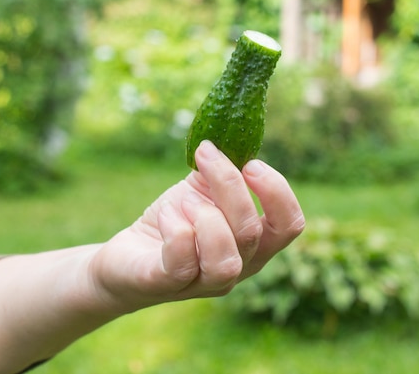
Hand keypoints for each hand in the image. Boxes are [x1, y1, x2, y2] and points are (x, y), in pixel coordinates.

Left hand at [90, 140, 305, 313]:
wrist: (129, 253)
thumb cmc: (173, 220)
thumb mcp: (201, 190)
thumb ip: (223, 172)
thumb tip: (234, 135)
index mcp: (253, 243)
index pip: (289, 226)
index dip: (277, 191)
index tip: (250, 163)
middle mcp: (238, 268)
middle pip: (253, 232)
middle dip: (228, 185)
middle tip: (205, 157)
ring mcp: (204, 282)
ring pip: (225, 260)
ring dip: (205, 217)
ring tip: (184, 200)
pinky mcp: (167, 284)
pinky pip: (181, 261)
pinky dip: (174, 229)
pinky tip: (164, 214)